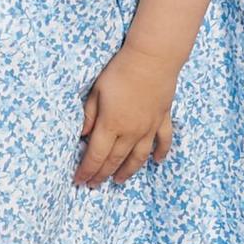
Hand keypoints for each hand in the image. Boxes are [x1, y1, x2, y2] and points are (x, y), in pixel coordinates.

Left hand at [76, 49, 174, 187]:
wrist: (152, 59)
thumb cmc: (119, 71)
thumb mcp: (96, 91)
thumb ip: (89, 116)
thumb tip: (81, 136)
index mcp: (111, 125)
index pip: (96, 155)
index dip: (87, 170)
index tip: (79, 181)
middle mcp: (131, 132)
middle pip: (115, 160)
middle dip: (102, 174)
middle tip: (94, 185)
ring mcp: (149, 128)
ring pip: (138, 157)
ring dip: (128, 171)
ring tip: (119, 181)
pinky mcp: (162, 119)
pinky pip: (163, 141)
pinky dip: (160, 153)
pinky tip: (157, 161)